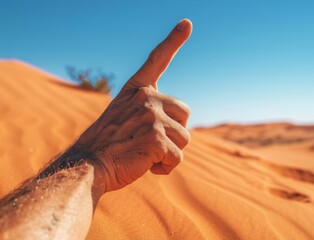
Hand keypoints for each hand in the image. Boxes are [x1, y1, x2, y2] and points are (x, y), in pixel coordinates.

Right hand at [74, 19, 191, 191]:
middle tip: (151, 141)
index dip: (173, 41)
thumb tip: (178, 124)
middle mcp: (146, 98)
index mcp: (136, 90)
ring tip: (145, 154)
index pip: (157, 60)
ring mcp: (151, 116)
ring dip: (170, 151)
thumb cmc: (107, 144)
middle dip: (174, 131)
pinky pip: (178, 157)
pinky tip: (148, 166)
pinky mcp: (156, 138)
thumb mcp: (123, 117)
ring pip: (184, 137)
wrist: (88, 165)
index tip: (187, 23)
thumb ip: (147, 112)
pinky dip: (166, 166)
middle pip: (185, 114)